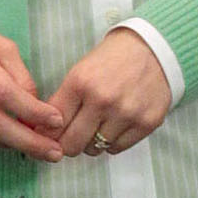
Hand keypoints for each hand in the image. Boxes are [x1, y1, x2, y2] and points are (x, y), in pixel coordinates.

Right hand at [0, 27, 65, 157]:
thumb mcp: (3, 48)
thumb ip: (21, 77)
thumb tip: (38, 112)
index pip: (3, 92)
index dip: (32, 111)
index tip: (56, 121)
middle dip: (27, 141)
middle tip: (53, 152)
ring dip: (13, 146)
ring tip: (38, 148)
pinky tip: (13, 141)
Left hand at [45, 27, 173, 160]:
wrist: (152, 49)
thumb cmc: (112, 60)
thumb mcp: (80, 72)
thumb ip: (62, 102)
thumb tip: (45, 134)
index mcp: (81, 83)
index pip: (54, 125)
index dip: (49, 134)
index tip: (51, 136)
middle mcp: (103, 100)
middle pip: (72, 145)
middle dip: (67, 144)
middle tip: (72, 137)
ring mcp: (126, 113)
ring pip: (95, 149)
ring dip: (92, 142)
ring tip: (98, 125)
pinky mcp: (146, 123)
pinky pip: (117, 148)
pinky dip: (112, 141)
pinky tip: (115, 125)